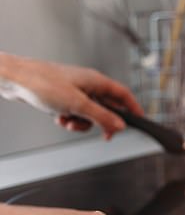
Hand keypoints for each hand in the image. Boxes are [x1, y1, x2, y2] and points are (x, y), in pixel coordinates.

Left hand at [0, 53, 142, 139]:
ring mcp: (75, 91)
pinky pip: (75, 113)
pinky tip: (59, 118)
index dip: (133, 108)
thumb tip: (120, 126)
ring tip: (70, 122)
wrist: (14, 79)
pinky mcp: (63, 97)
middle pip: (107, 106)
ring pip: (89, 113)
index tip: (139, 120)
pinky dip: (69, 119)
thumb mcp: (77, 105)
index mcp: (96, 81)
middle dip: (102, 122)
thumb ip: (102, 117)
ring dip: (82, 122)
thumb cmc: (43, 83)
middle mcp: (88, 85)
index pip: (123, 95)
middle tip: (104, 135)